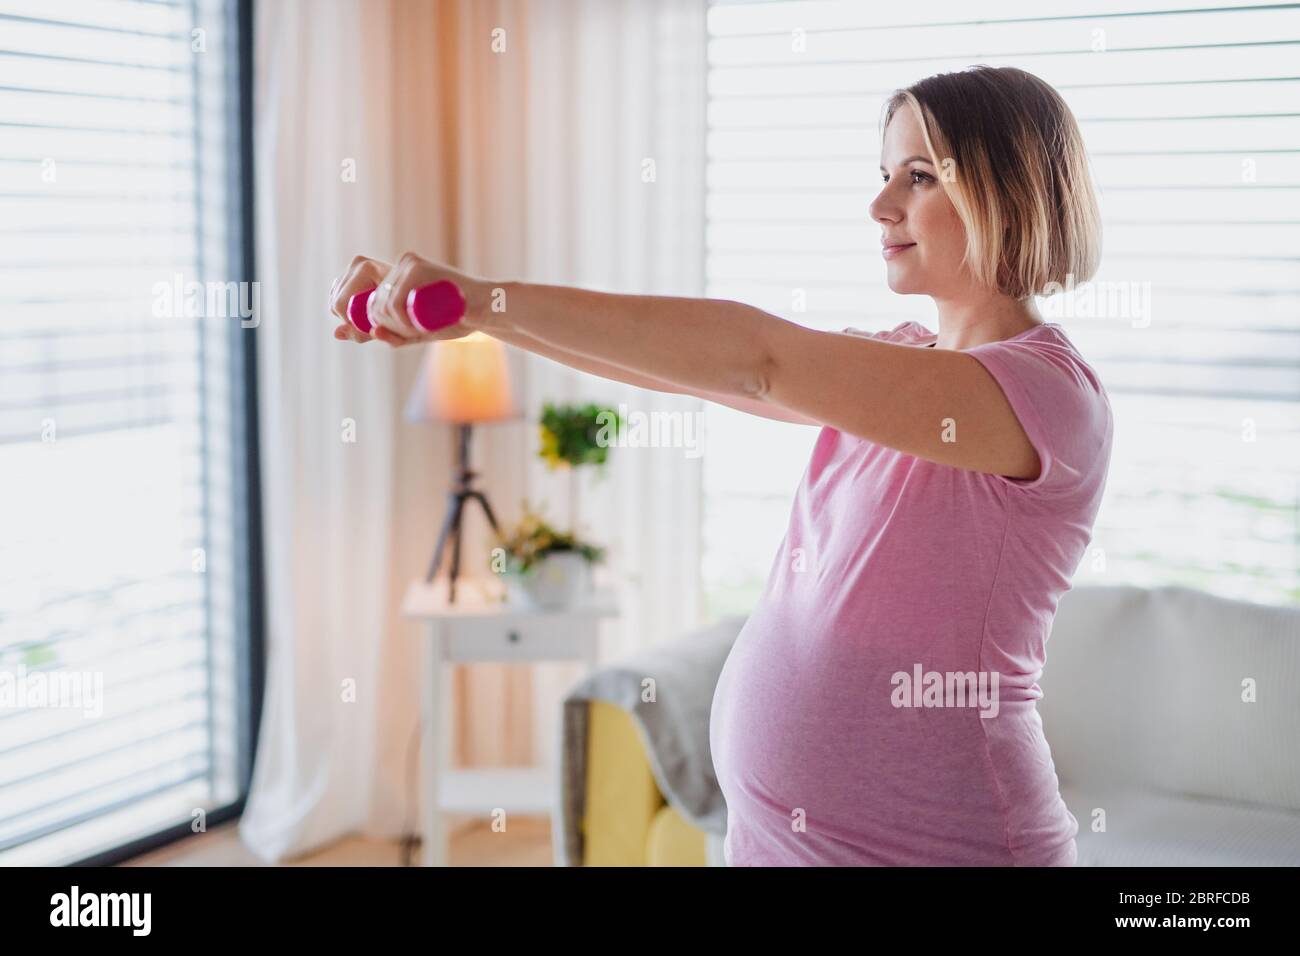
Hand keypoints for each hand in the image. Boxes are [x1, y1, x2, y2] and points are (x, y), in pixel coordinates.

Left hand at [328, 252, 490, 347]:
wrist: (485, 310)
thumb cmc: (452, 320)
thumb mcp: (409, 333)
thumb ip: (379, 333)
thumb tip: (337, 333)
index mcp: (389, 276)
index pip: (356, 296)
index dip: (358, 318)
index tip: (381, 333)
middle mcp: (394, 266)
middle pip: (367, 305)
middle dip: (381, 327)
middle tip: (408, 334)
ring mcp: (405, 264)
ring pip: (380, 305)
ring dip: (394, 327)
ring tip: (418, 330)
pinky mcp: (417, 266)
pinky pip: (393, 301)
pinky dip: (400, 321)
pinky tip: (415, 326)